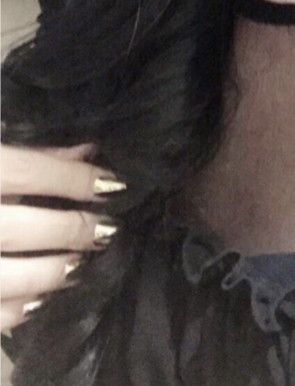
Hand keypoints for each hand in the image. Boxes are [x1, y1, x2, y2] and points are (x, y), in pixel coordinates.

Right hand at [0, 143, 124, 332]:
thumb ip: (36, 151)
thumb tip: (89, 148)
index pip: (32, 171)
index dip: (76, 178)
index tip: (114, 184)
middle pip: (30, 228)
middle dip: (75, 230)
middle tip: (108, 229)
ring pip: (16, 277)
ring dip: (57, 271)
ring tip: (82, 264)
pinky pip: (0, 315)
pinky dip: (25, 307)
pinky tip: (45, 296)